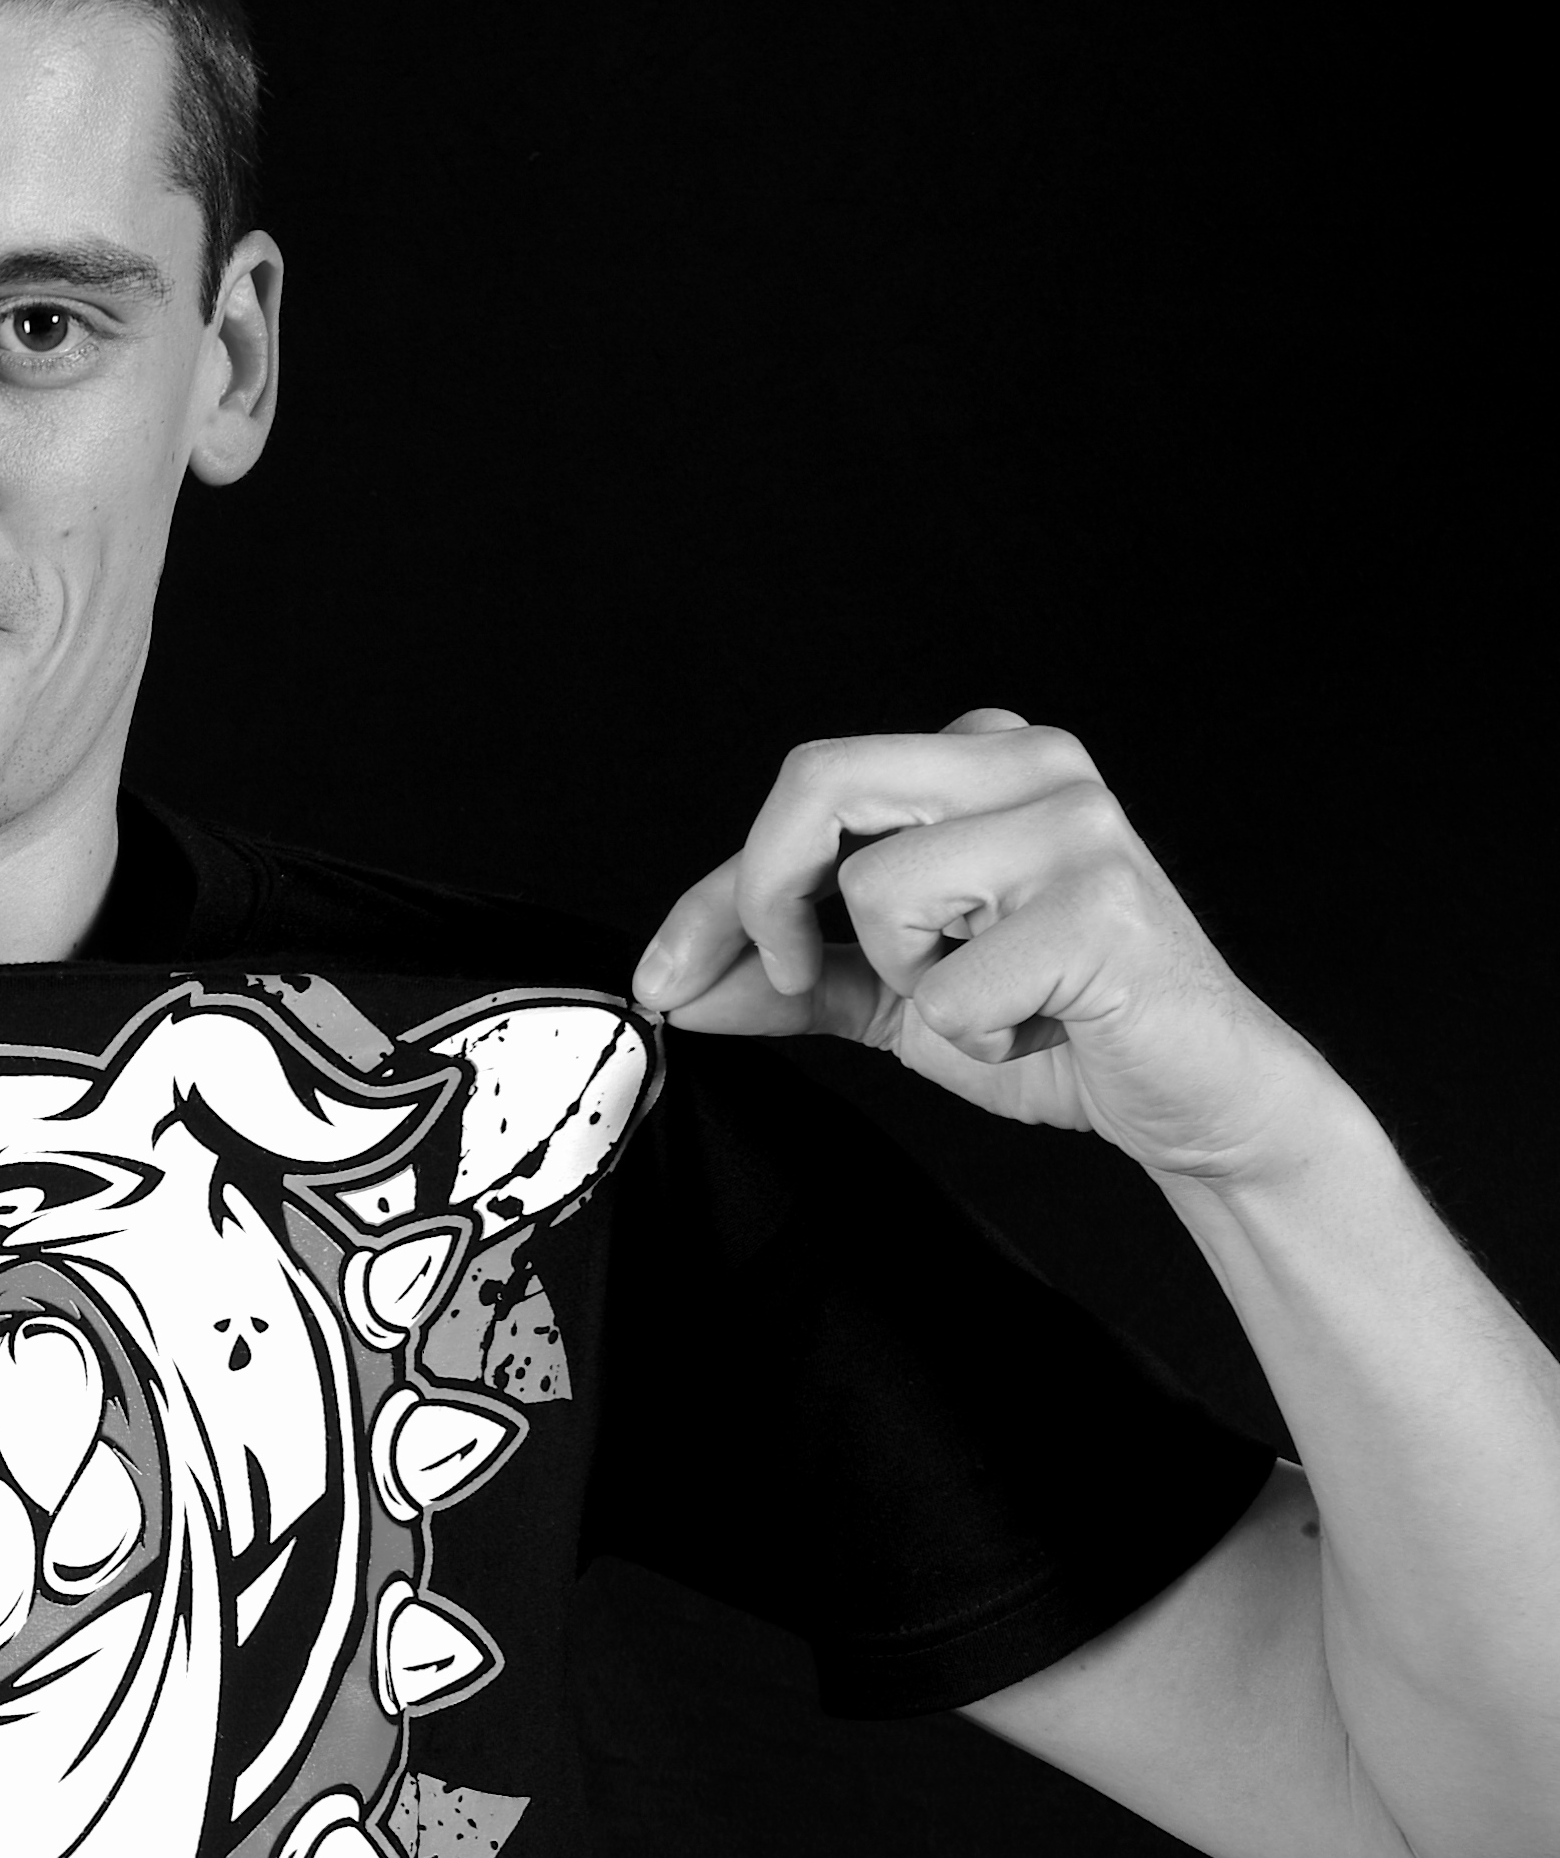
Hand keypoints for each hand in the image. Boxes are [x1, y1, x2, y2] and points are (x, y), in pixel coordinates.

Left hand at [630, 710, 1335, 1184]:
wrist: (1193, 1098)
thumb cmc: (1053, 1026)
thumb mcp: (895, 996)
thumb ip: (790, 977)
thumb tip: (677, 984)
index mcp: (980, 759)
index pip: (807, 795)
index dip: (716, 894)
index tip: (664, 974)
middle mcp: (1031, 763)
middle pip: (821, 777)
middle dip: (762, 890)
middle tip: (793, 974)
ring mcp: (1075, 825)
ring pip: (880, 888)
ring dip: (907, 983)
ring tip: (988, 999)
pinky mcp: (1102, 906)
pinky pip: (950, 986)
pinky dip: (971, 1037)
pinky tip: (1037, 1027)